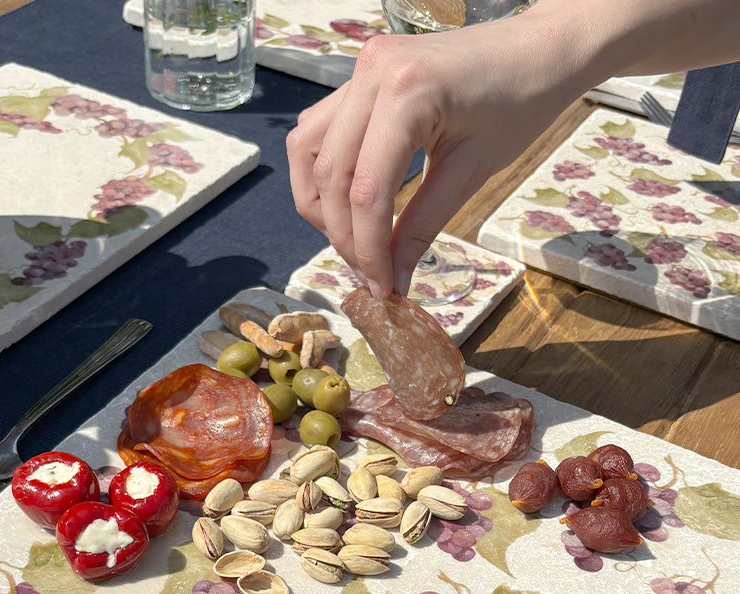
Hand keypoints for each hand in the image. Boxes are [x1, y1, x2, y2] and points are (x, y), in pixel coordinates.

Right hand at [286, 18, 578, 297]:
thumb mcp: (470, 174)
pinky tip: (348, 197)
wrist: (539, 50)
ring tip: (353, 237)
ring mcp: (361, 68)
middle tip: (370, 274)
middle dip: (344, 236)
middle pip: (330, 177)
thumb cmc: (520, 103)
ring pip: (308, 152)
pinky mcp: (360, 73)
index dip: (367, 250)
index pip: (365, 192)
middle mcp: (372, 73)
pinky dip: (324, 170)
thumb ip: (420, 228)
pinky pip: (318, 129)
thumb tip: (393, 281)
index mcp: (406, 93)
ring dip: (321, 204)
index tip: (382, 287)